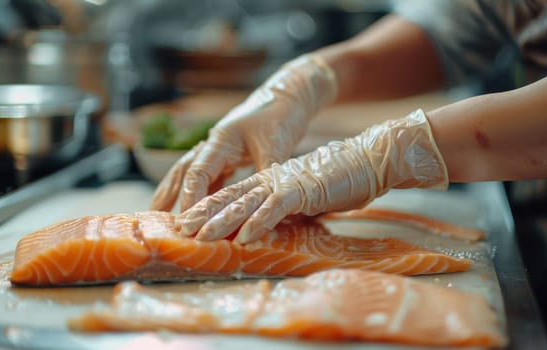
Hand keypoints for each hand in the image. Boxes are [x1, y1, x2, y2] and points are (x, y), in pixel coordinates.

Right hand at [151, 54, 337, 211]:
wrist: (290, 95)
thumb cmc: (282, 115)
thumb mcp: (277, 147)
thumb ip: (266, 176)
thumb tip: (262, 206)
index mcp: (222, 140)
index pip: (198, 172)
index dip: (190, 197)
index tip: (186, 219)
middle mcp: (215, 144)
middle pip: (184, 171)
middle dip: (169, 193)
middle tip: (155, 216)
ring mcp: (221, 149)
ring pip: (194, 174)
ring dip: (180, 193)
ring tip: (164, 213)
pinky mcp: (231, 155)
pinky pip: (212, 177)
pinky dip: (204, 193)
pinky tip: (200, 210)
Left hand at [175, 109, 448, 242]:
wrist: (368, 160)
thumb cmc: (341, 180)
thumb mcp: (307, 200)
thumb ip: (288, 211)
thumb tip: (273, 227)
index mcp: (270, 181)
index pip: (232, 195)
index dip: (209, 208)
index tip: (189, 222)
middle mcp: (270, 180)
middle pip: (229, 197)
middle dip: (202, 214)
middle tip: (178, 229)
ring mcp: (283, 184)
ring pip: (244, 203)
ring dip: (220, 221)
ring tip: (198, 236)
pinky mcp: (301, 190)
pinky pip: (275, 208)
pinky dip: (258, 223)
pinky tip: (243, 238)